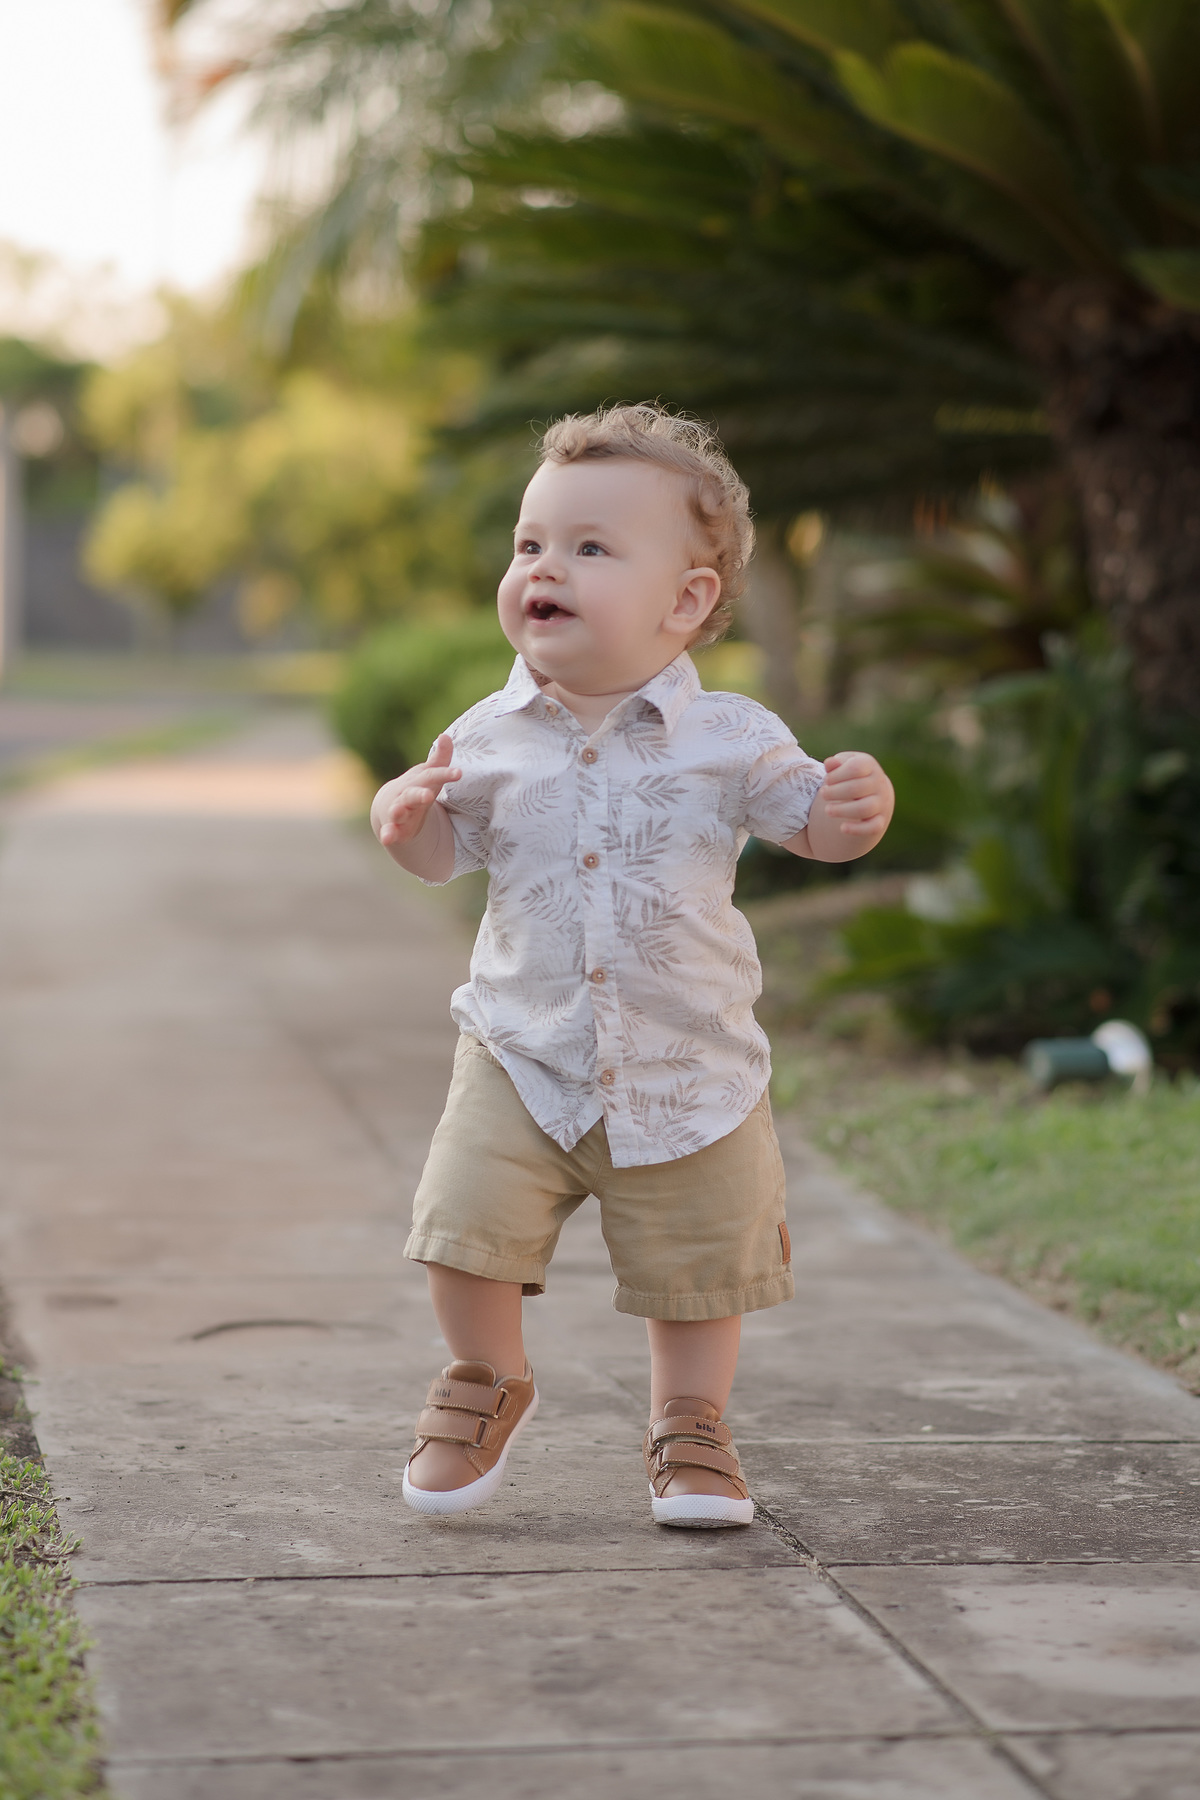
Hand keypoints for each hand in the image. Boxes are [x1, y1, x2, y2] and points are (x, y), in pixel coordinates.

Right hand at [371, 734, 460, 848]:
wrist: (391, 805)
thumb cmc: (418, 787)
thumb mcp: (430, 775)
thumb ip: (440, 759)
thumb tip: (446, 735)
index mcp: (419, 781)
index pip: (431, 775)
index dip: (444, 774)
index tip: (459, 773)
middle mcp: (406, 795)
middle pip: (412, 794)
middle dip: (419, 794)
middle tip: (428, 795)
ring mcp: (399, 812)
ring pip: (397, 811)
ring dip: (398, 812)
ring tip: (398, 812)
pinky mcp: (394, 829)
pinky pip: (389, 832)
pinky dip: (387, 834)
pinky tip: (387, 838)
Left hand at [819, 751, 893, 839]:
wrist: (871, 794)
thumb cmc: (850, 777)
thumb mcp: (843, 767)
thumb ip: (835, 765)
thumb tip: (829, 763)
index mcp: (870, 766)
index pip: (856, 767)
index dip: (837, 774)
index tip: (827, 780)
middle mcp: (879, 783)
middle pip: (857, 788)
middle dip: (835, 792)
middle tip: (823, 794)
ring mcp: (882, 803)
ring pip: (864, 808)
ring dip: (843, 810)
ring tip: (827, 810)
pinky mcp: (880, 821)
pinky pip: (873, 827)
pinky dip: (857, 829)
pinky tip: (842, 828)